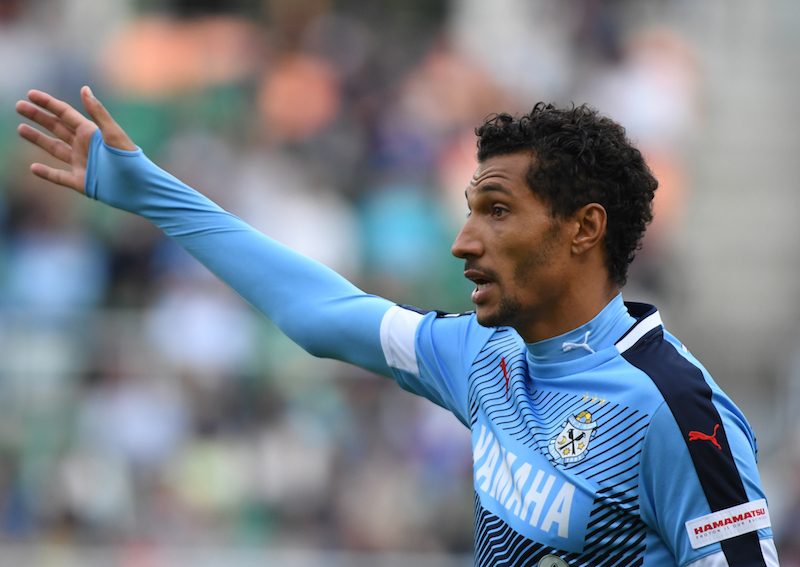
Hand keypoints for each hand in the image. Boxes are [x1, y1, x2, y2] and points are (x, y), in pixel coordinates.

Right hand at [16, 86, 135, 193]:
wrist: (141, 189)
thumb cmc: (132, 161)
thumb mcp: (114, 135)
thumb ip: (98, 113)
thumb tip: (84, 88)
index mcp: (92, 133)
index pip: (65, 114)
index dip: (48, 103)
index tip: (30, 94)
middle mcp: (85, 146)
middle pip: (56, 128)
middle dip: (38, 117)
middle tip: (19, 106)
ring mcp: (82, 164)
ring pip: (54, 149)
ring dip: (38, 139)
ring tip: (20, 129)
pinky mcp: (81, 182)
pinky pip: (59, 176)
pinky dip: (46, 173)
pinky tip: (33, 167)